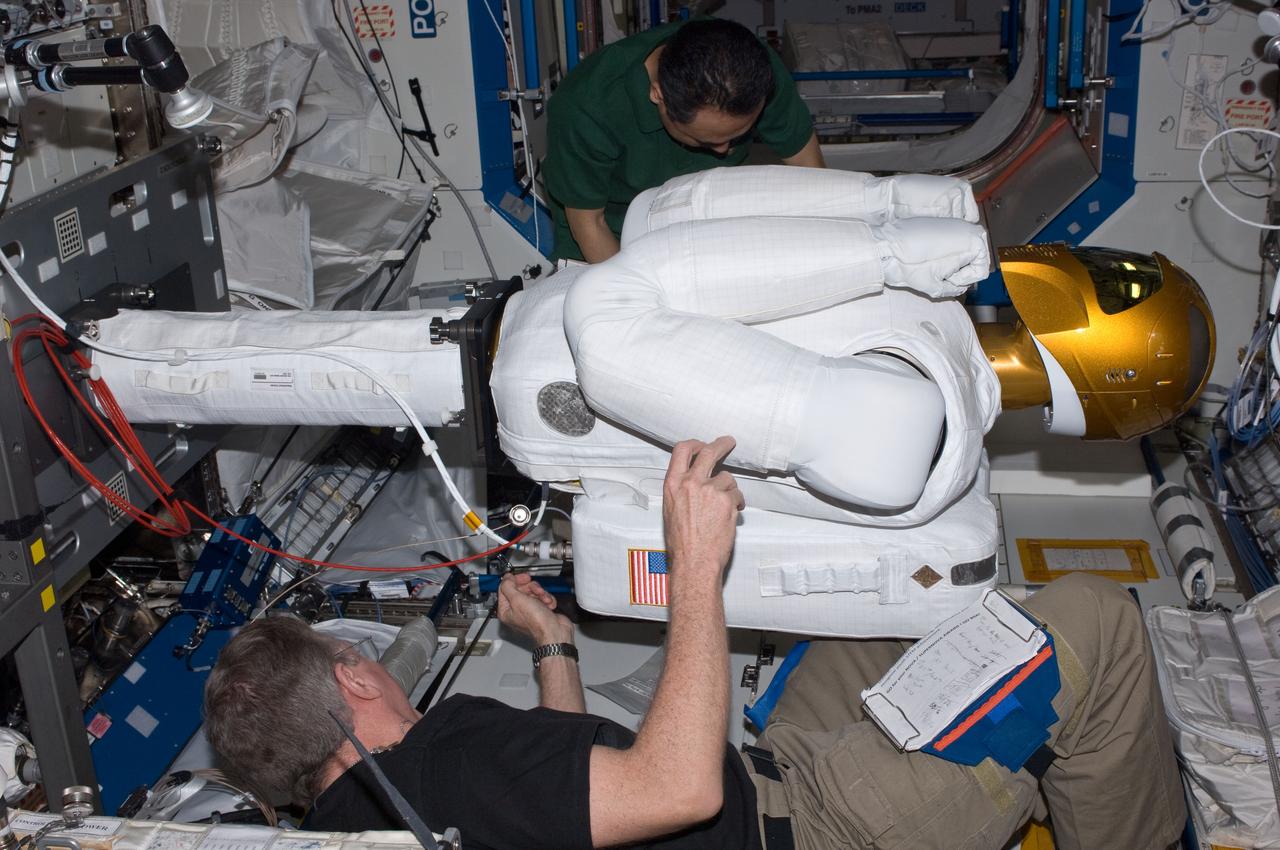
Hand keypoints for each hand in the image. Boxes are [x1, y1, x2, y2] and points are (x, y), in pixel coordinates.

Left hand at [497, 573, 572, 644]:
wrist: (555, 631)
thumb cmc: (536, 622)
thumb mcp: (517, 599)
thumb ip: (508, 586)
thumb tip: (506, 578)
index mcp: (506, 610)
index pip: (505, 590)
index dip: (514, 581)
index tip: (521, 577)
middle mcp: (516, 611)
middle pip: (520, 590)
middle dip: (530, 587)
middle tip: (535, 588)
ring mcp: (529, 611)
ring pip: (533, 592)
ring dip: (540, 593)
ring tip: (544, 599)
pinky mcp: (541, 611)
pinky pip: (543, 598)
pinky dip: (547, 599)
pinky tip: (549, 605)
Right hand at [662, 437, 744, 586]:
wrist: (694, 561)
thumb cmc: (681, 542)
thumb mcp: (671, 510)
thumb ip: (681, 490)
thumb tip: (694, 480)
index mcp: (673, 484)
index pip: (682, 450)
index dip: (695, 443)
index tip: (702, 444)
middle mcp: (691, 483)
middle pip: (709, 451)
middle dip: (721, 444)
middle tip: (728, 442)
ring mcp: (710, 490)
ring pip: (728, 478)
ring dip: (730, 490)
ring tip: (725, 507)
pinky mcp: (727, 501)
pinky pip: (737, 495)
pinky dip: (737, 504)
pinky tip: (731, 515)